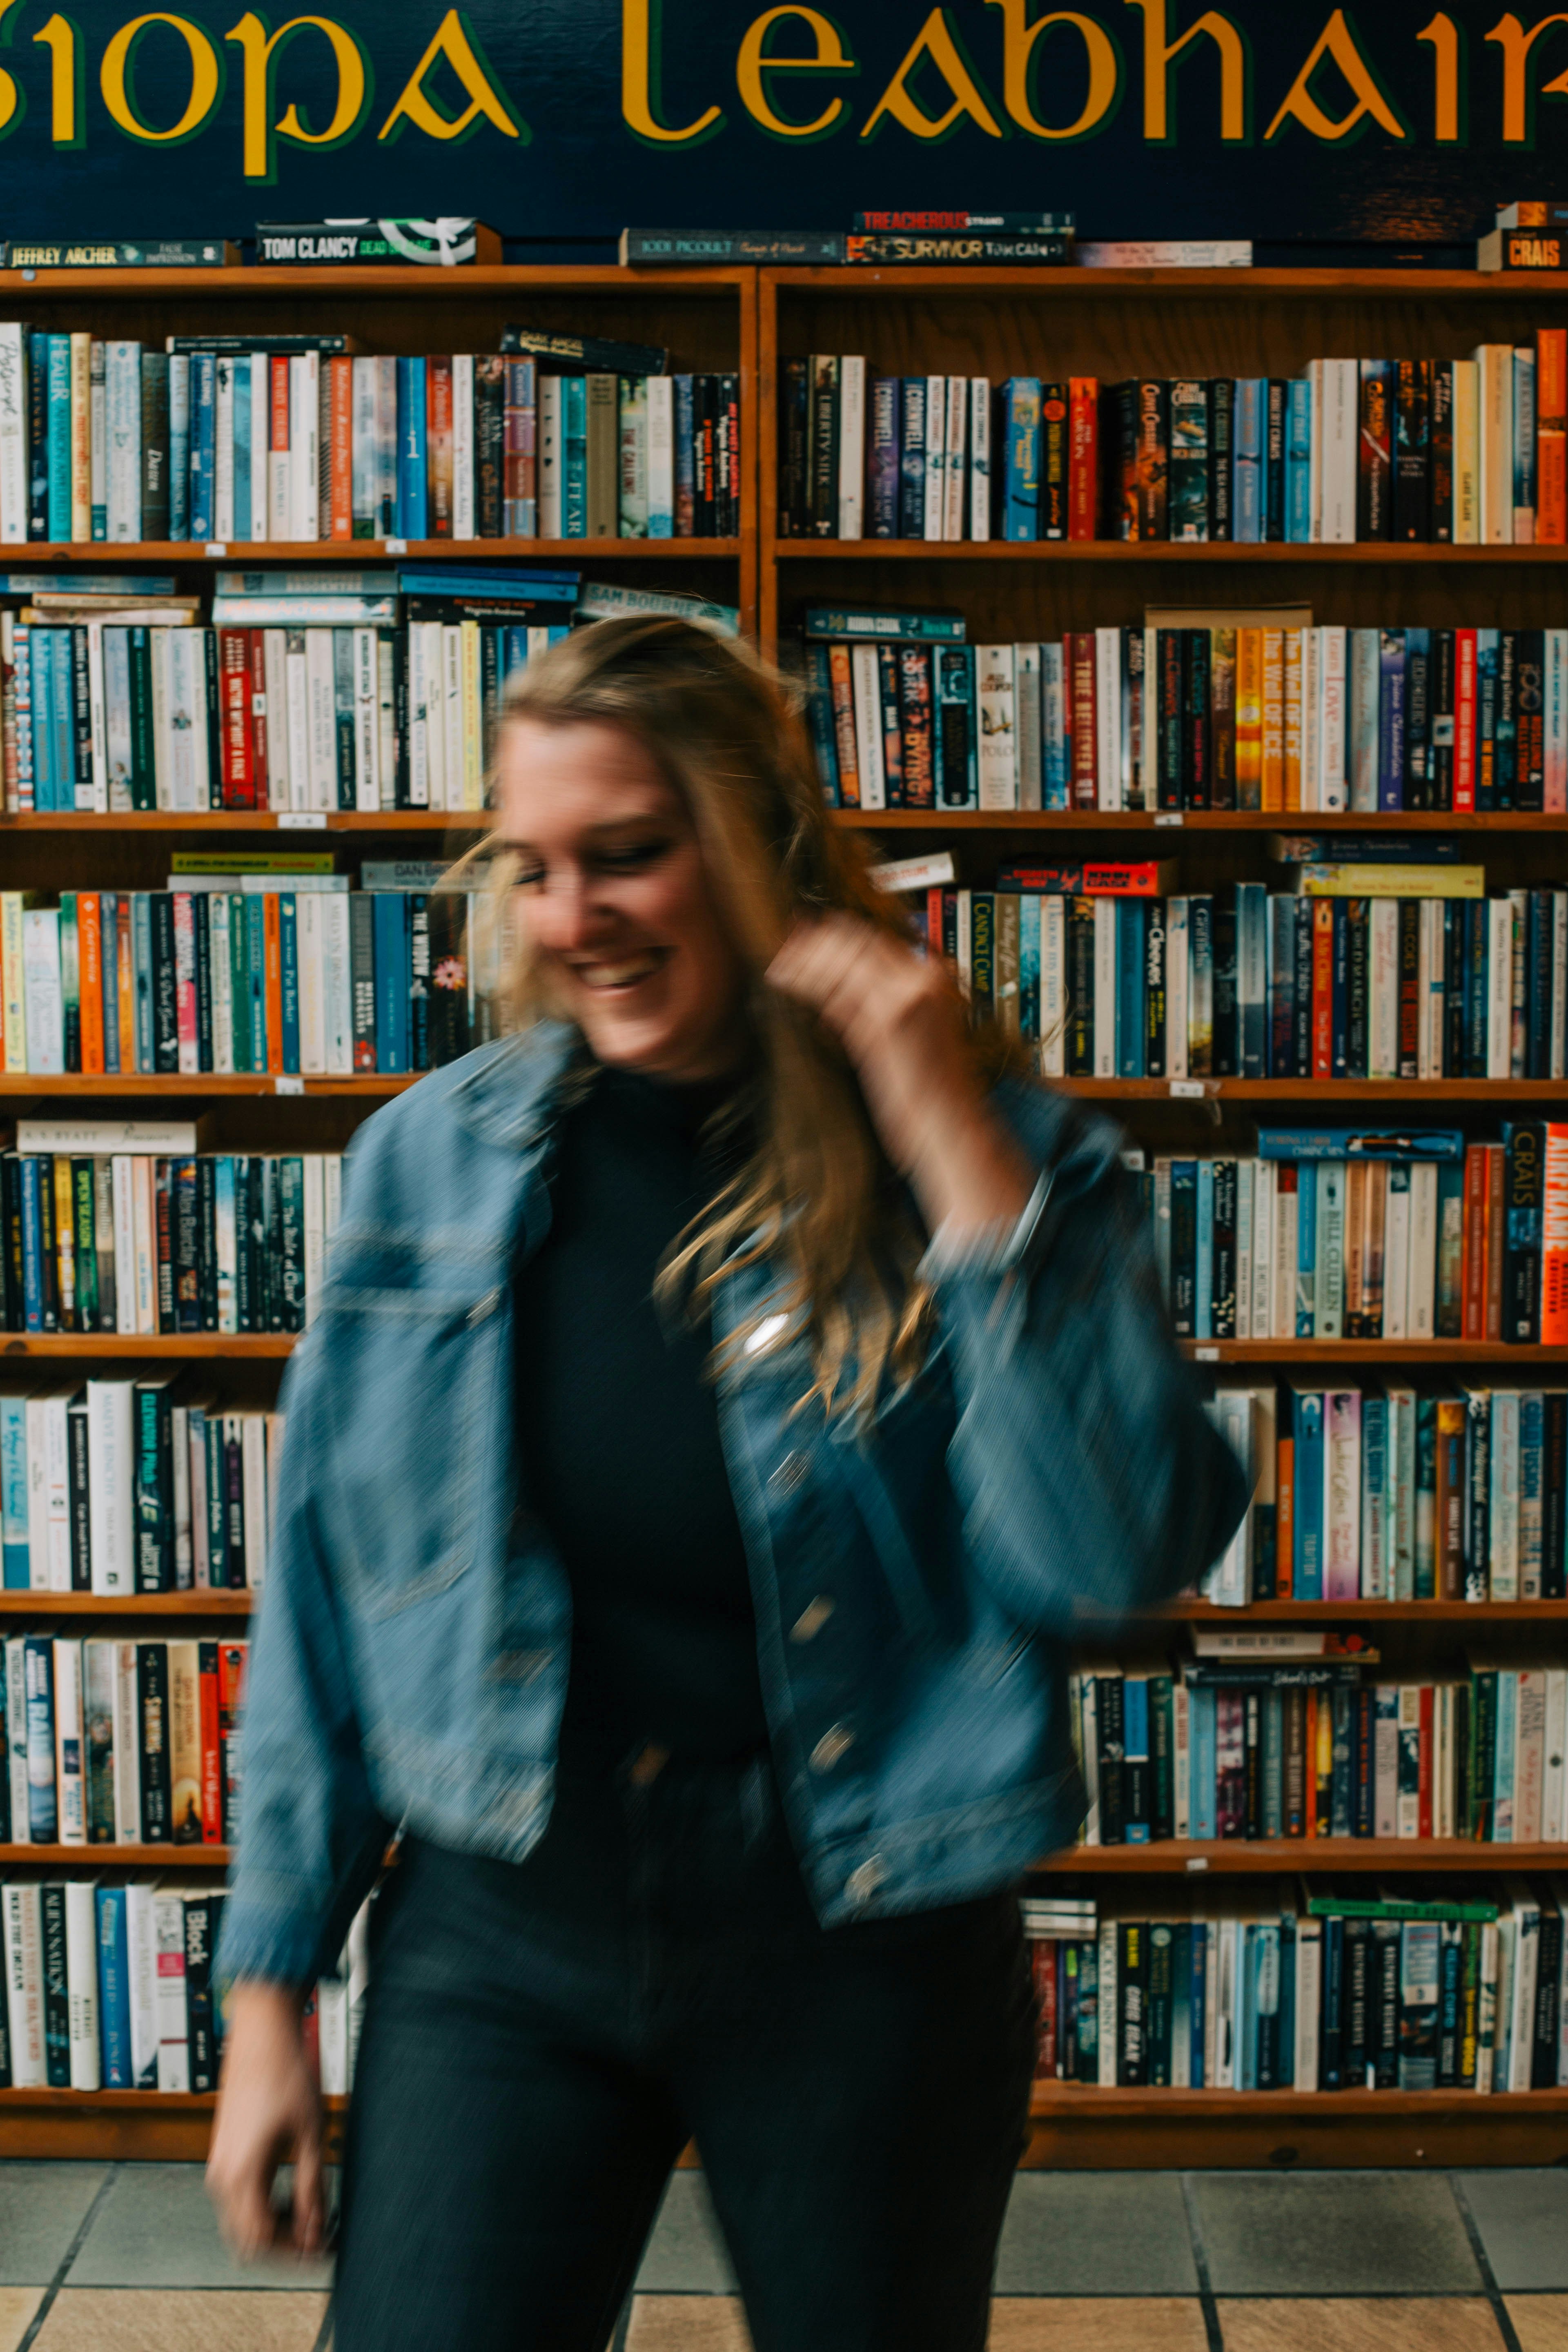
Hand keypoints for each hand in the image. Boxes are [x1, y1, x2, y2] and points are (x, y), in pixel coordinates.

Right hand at [206, 1983, 324, 2262]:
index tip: (323, 2249)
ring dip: (275, 2226)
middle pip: (247, 2239)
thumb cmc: (286, 2072)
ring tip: (313, 2215)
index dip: (294, 2253)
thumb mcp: (311, 2133)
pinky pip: (240, 2198)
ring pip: (242, 2221)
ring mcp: (221, 2164)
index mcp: (241, 2175)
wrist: (262, 2032)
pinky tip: (295, 2194)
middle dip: (284, 2246)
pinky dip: (266, 2206)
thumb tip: (316, 2229)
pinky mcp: (226, 2153)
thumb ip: (313, 2186)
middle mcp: (222, 2176)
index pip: (261, 2241)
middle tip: (320, 2238)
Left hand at [766, 914, 1035, 1238]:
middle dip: (816, 940)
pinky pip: (835, 996)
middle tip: (785, 943)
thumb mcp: (912, 1029)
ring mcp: (904, 1000)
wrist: (950, 1123)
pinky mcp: (883, 1026)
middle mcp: (921, 980)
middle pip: (857, 941)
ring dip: (804, 961)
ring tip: (778, 965)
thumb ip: (882, 999)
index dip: (836, 931)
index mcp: (933, 976)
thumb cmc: (931, 1086)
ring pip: (842, 963)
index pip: (875, 937)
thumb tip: (840, 977)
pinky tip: (786, 983)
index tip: (807, 930)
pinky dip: (807, 985)